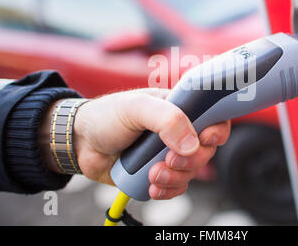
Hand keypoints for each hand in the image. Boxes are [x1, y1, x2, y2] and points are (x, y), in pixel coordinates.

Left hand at [40, 88, 230, 199]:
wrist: (81, 143)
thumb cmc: (106, 116)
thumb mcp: (135, 108)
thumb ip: (166, 119)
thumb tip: (191, 143)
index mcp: (179, 107)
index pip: (213, 116)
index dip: (216, 130)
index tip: (205, 139)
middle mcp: (179, 130)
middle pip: (206, 149)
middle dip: (191, 160)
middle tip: (168, 159)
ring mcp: (169, 153)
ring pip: (192, 171)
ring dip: (176, 178)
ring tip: (152, 174)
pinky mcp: (159, 172)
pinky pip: (177, 186)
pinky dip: (168, 190)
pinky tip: (151, 186)